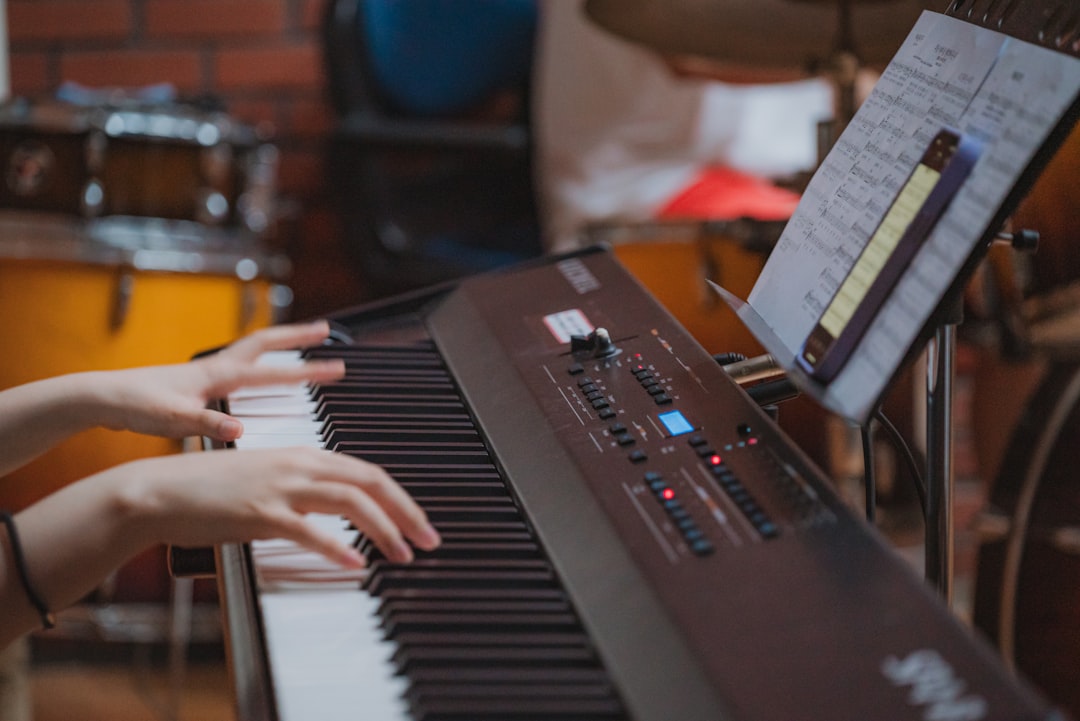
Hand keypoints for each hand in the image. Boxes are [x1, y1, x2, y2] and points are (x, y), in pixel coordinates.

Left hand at [98, 320, 343, 441]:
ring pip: (251, 352)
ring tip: (299, 346)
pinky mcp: (195, 383)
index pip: (272, 369)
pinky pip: (237, 367)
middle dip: (298, 336)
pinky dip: (255, 364)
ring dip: (278, 346)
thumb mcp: (174, 421)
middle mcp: (215, 368)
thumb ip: (209, 426)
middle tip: (325, 330)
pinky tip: (256, 377)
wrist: (100, 399)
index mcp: (217, 375)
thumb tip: (240, 432)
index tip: (337, 368)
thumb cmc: (134, 407)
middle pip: (266, 343)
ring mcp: (205, 373)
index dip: (307, 369)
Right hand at [113, 447, 440, 566]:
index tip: (419, 522)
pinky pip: (308, 530)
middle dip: (407, 511)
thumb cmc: (212, 488)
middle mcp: (298, 465)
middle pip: (370, 481)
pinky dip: (337, 546)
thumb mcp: (268, 478)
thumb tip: (340, 505)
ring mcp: (280, 486)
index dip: (400, 498)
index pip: (367, 472)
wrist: (160, 490)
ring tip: (402, 555)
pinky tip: (355, 563)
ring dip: (384, 529)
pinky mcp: (258, 512)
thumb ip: (305, 488)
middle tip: (429, 539)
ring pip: (350, 501)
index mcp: (304, 455)